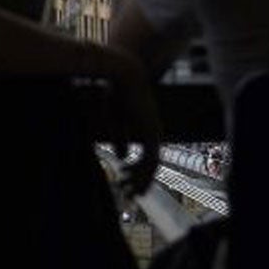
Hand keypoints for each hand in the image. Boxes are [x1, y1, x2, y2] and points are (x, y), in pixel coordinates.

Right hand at [97, 45, 160, 198]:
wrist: (121, 76)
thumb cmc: (114, 93)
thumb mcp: (113, 121)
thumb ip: (119, 138)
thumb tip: (121, 156)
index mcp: (146, 129)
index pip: (146, 158)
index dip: (135, 172)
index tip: (122, 180)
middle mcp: (154, 133)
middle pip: (151, 166)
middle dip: (139, 181)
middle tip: (127, 193)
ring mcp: (154, 133)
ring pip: (152, 166)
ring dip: (140, 180)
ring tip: (127, 190)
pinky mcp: (150, 133)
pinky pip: (150, 160)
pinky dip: (142, 172)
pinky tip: (129, 178)